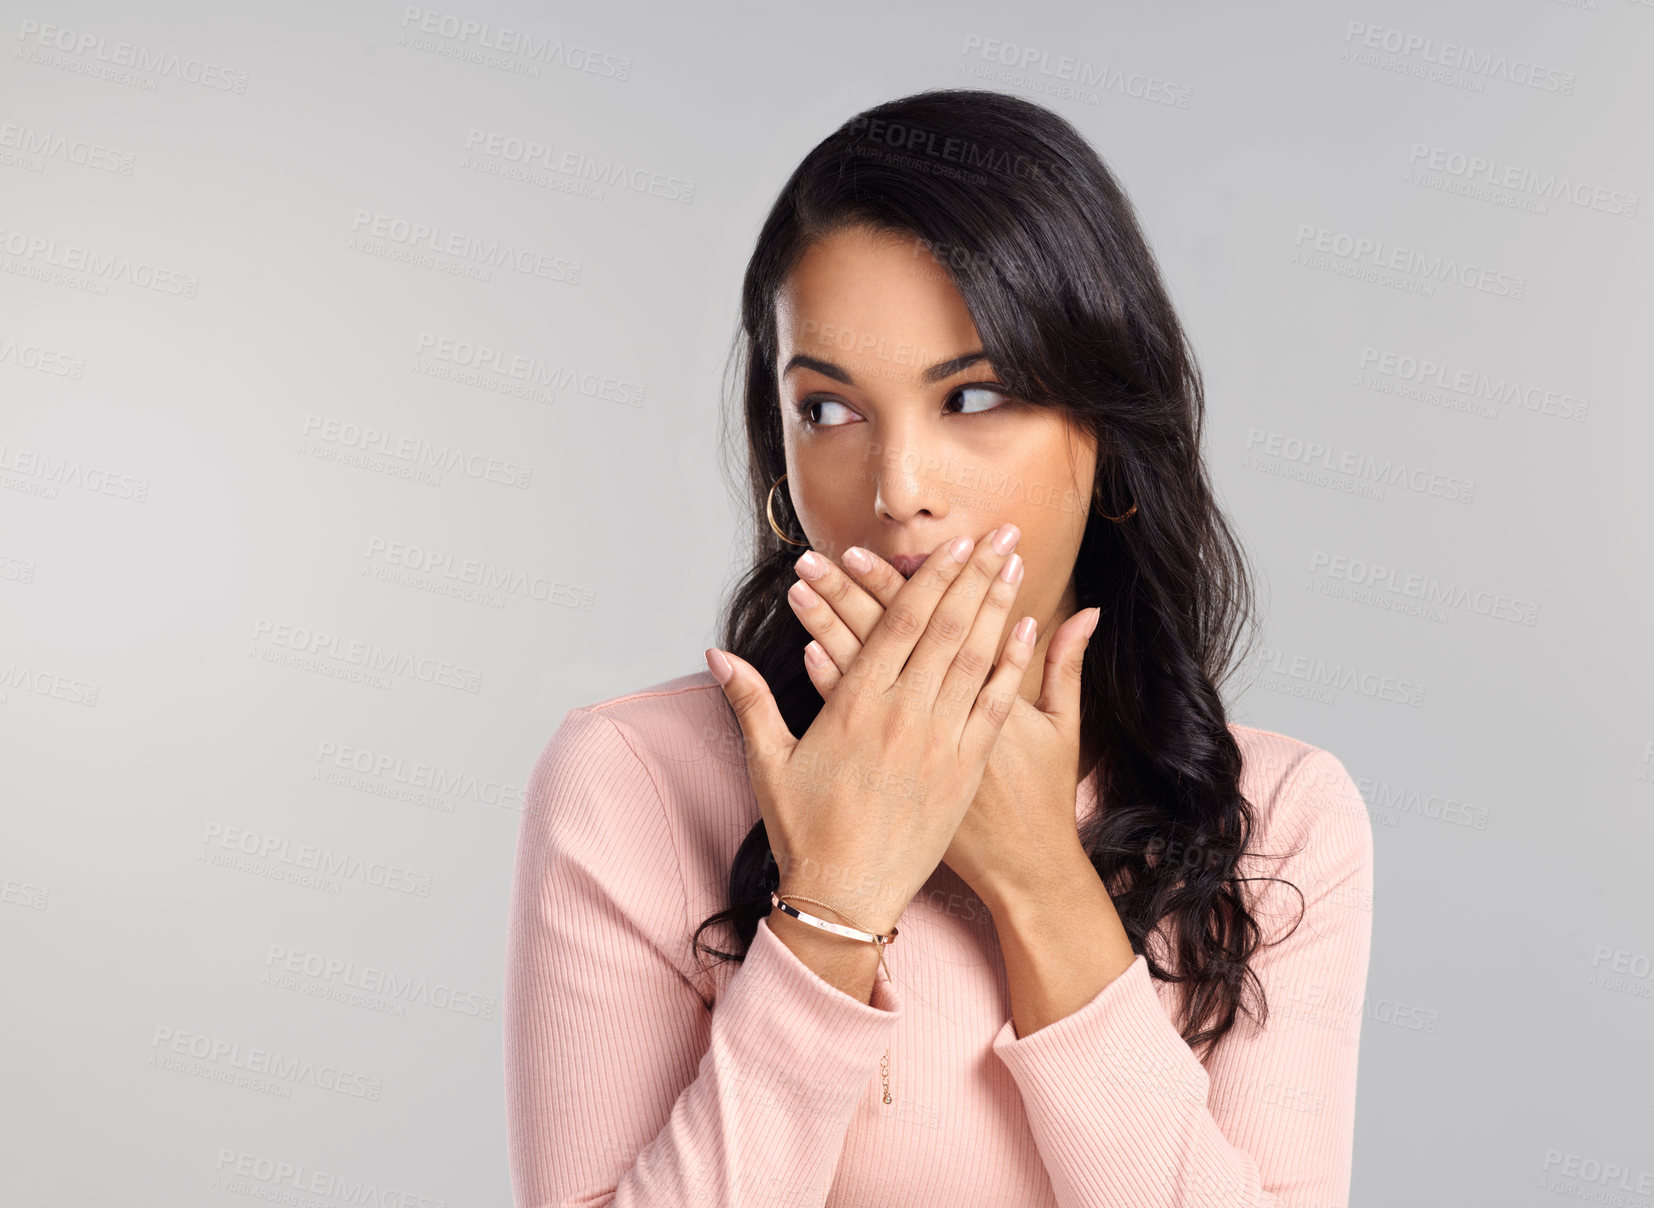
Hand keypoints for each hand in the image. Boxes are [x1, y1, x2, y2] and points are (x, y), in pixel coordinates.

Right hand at [704, 530, 1036, 932]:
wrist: (846, 897)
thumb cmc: (804, 831)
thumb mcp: (769, 761)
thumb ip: (748, 700)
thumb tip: (715, 653)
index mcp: (854, 704)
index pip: (898, 622)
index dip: (928, 577)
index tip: (952, 543)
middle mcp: (901, 714)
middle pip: (946, 627)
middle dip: (975, 573)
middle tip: (1001, 531)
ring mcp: (938, 741)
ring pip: (976, 657)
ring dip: (999, 604)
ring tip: (1017, 563)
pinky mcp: (963, 770)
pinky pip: (995, 705)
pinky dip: (1013, 664)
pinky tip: (1028, 629)